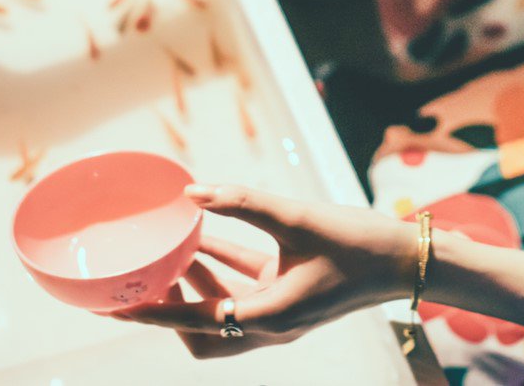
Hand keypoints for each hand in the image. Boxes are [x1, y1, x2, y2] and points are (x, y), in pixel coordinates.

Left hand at [112, 185, 415, 357]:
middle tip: (143, 276)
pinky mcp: (291, 292)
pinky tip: (203, 233)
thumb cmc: (359, 243)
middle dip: (170, 308)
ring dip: (196, 281)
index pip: (195, 320)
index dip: (153, 312)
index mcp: (270, 317)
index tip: (116, 305)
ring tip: (172, 246)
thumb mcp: (298, 216)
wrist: (407, 258)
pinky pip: (245, 285)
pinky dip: (222, 265)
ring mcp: (281, 310)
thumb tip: (193, 191)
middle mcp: (271, 323)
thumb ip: (244, 202)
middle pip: (202, 332)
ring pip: (221, 308)